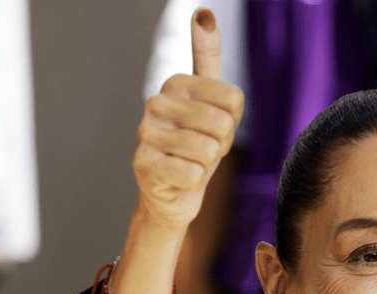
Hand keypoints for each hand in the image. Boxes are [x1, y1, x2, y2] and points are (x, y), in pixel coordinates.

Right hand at [132, 8, 243, 230]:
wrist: (173, 193)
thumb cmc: (196, 146)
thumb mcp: (210, 101)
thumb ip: (207, 57)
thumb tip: (203, 12)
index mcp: (176, 83)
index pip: (233, 99)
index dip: (232, 122)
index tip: (214, 128)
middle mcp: (156, 102)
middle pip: (223, 124)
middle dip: (221, 145)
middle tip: (204, 150)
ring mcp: (145, 132)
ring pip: (207, 150)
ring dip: (207, 164)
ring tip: (191, 162)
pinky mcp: (142, 164)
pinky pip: (194, 174)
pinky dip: (194, 182)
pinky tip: (179, 178)